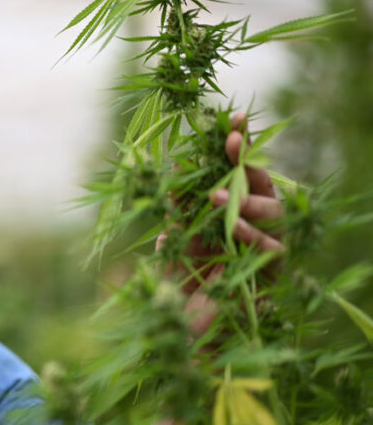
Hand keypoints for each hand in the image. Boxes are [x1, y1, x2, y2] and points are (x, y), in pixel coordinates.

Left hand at [163, 112, 285, 335]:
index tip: (234, 118)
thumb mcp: (171, 236)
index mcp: (227, 206)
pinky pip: (271, 246)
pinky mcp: (269, 271)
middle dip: (247, 159)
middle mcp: (249, 220)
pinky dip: (251, 234)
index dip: (239, 143)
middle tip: (232, 143)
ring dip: (246, 198)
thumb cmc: (179, 277)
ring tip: (216, 196)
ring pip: (273, 211)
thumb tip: (170, 170)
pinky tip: (232, 227)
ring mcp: (263, 243)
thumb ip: (174, 208)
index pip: (237, 169)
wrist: (183, 325)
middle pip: (261, 182)